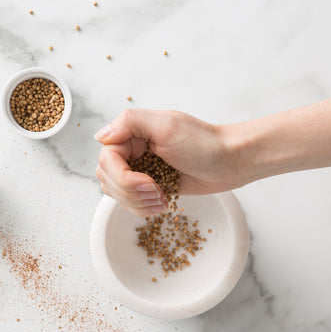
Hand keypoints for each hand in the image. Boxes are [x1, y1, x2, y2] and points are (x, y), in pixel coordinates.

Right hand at [94, 109, 241, 216]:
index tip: (148, 182)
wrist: (230, 162)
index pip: (106, 159)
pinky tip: (162, 204)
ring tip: (160, 199)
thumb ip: (130, 123)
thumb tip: (100, 136)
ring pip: (116, 193)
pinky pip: (131, 203)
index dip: (123, 177)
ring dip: (136, 203)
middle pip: (108, 179)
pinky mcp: (150, 186)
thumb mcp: (168, 125)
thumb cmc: (205, 143)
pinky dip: (143, 208)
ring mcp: (140, 169)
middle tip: (157, 192)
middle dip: (130, 192)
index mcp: (132, 132)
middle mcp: (132, 149)